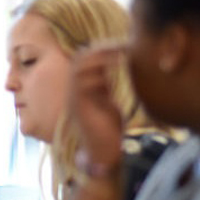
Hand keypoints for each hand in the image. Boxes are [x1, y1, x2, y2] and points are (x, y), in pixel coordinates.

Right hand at [69, 48, 125, 168]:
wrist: (102, 154)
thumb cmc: (108, 130)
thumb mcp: (108, 101)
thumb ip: (107, 84)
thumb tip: (117, 67)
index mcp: (82, 87)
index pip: (86, 58)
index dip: (103, 48)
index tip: (124, 45)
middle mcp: (75, 90)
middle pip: (80, 58)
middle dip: (102, 48)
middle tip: (124, 46)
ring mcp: (75, 98)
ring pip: (79, 68)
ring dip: (100, 58)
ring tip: (121, 55)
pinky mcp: (79, 108)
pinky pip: (83, 84)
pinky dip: (99, 74)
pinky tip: (116, 73)